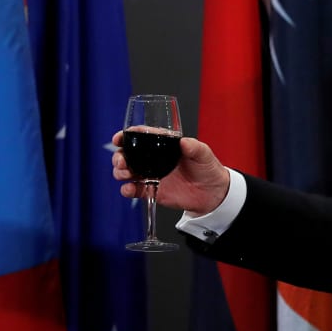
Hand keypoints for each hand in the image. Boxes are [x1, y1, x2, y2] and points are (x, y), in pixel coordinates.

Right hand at [112, 132, 230, 215]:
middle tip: (121, 162)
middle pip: (128, 154)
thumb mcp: (204, 154)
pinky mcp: (153, 190)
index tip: (118, 139)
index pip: (140, 136)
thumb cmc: (208, 169)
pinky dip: (128, 190)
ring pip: (127, 171)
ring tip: (125, 174)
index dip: (126, 136)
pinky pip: (136, 190)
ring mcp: (151, 174)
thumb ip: (194, 148)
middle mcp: (153, 158)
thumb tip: (184, 142)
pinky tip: (128, 190)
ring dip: (120, 172)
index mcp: (163, 144)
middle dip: (119, 157)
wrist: (213, 194)